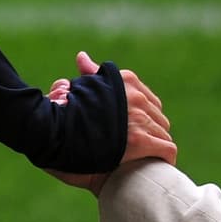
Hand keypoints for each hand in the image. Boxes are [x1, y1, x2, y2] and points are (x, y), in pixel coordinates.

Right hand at [46, 51, 175, 191]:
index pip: (148, 98)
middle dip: (151, 130)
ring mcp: (138, 119)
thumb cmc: (65, 112)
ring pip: (163, 133)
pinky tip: (158, 165)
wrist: (54, 131)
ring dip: (156, 145)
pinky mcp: (140, 141)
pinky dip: (165, 158)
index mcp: (125, 81)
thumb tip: (82, 56)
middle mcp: (135, 98)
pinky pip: (167, 149)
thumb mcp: (78, 88)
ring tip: (147, 157)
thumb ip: (88, 74)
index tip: (135, 127)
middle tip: (141, 145)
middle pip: (158, 116)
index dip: (143, 114)